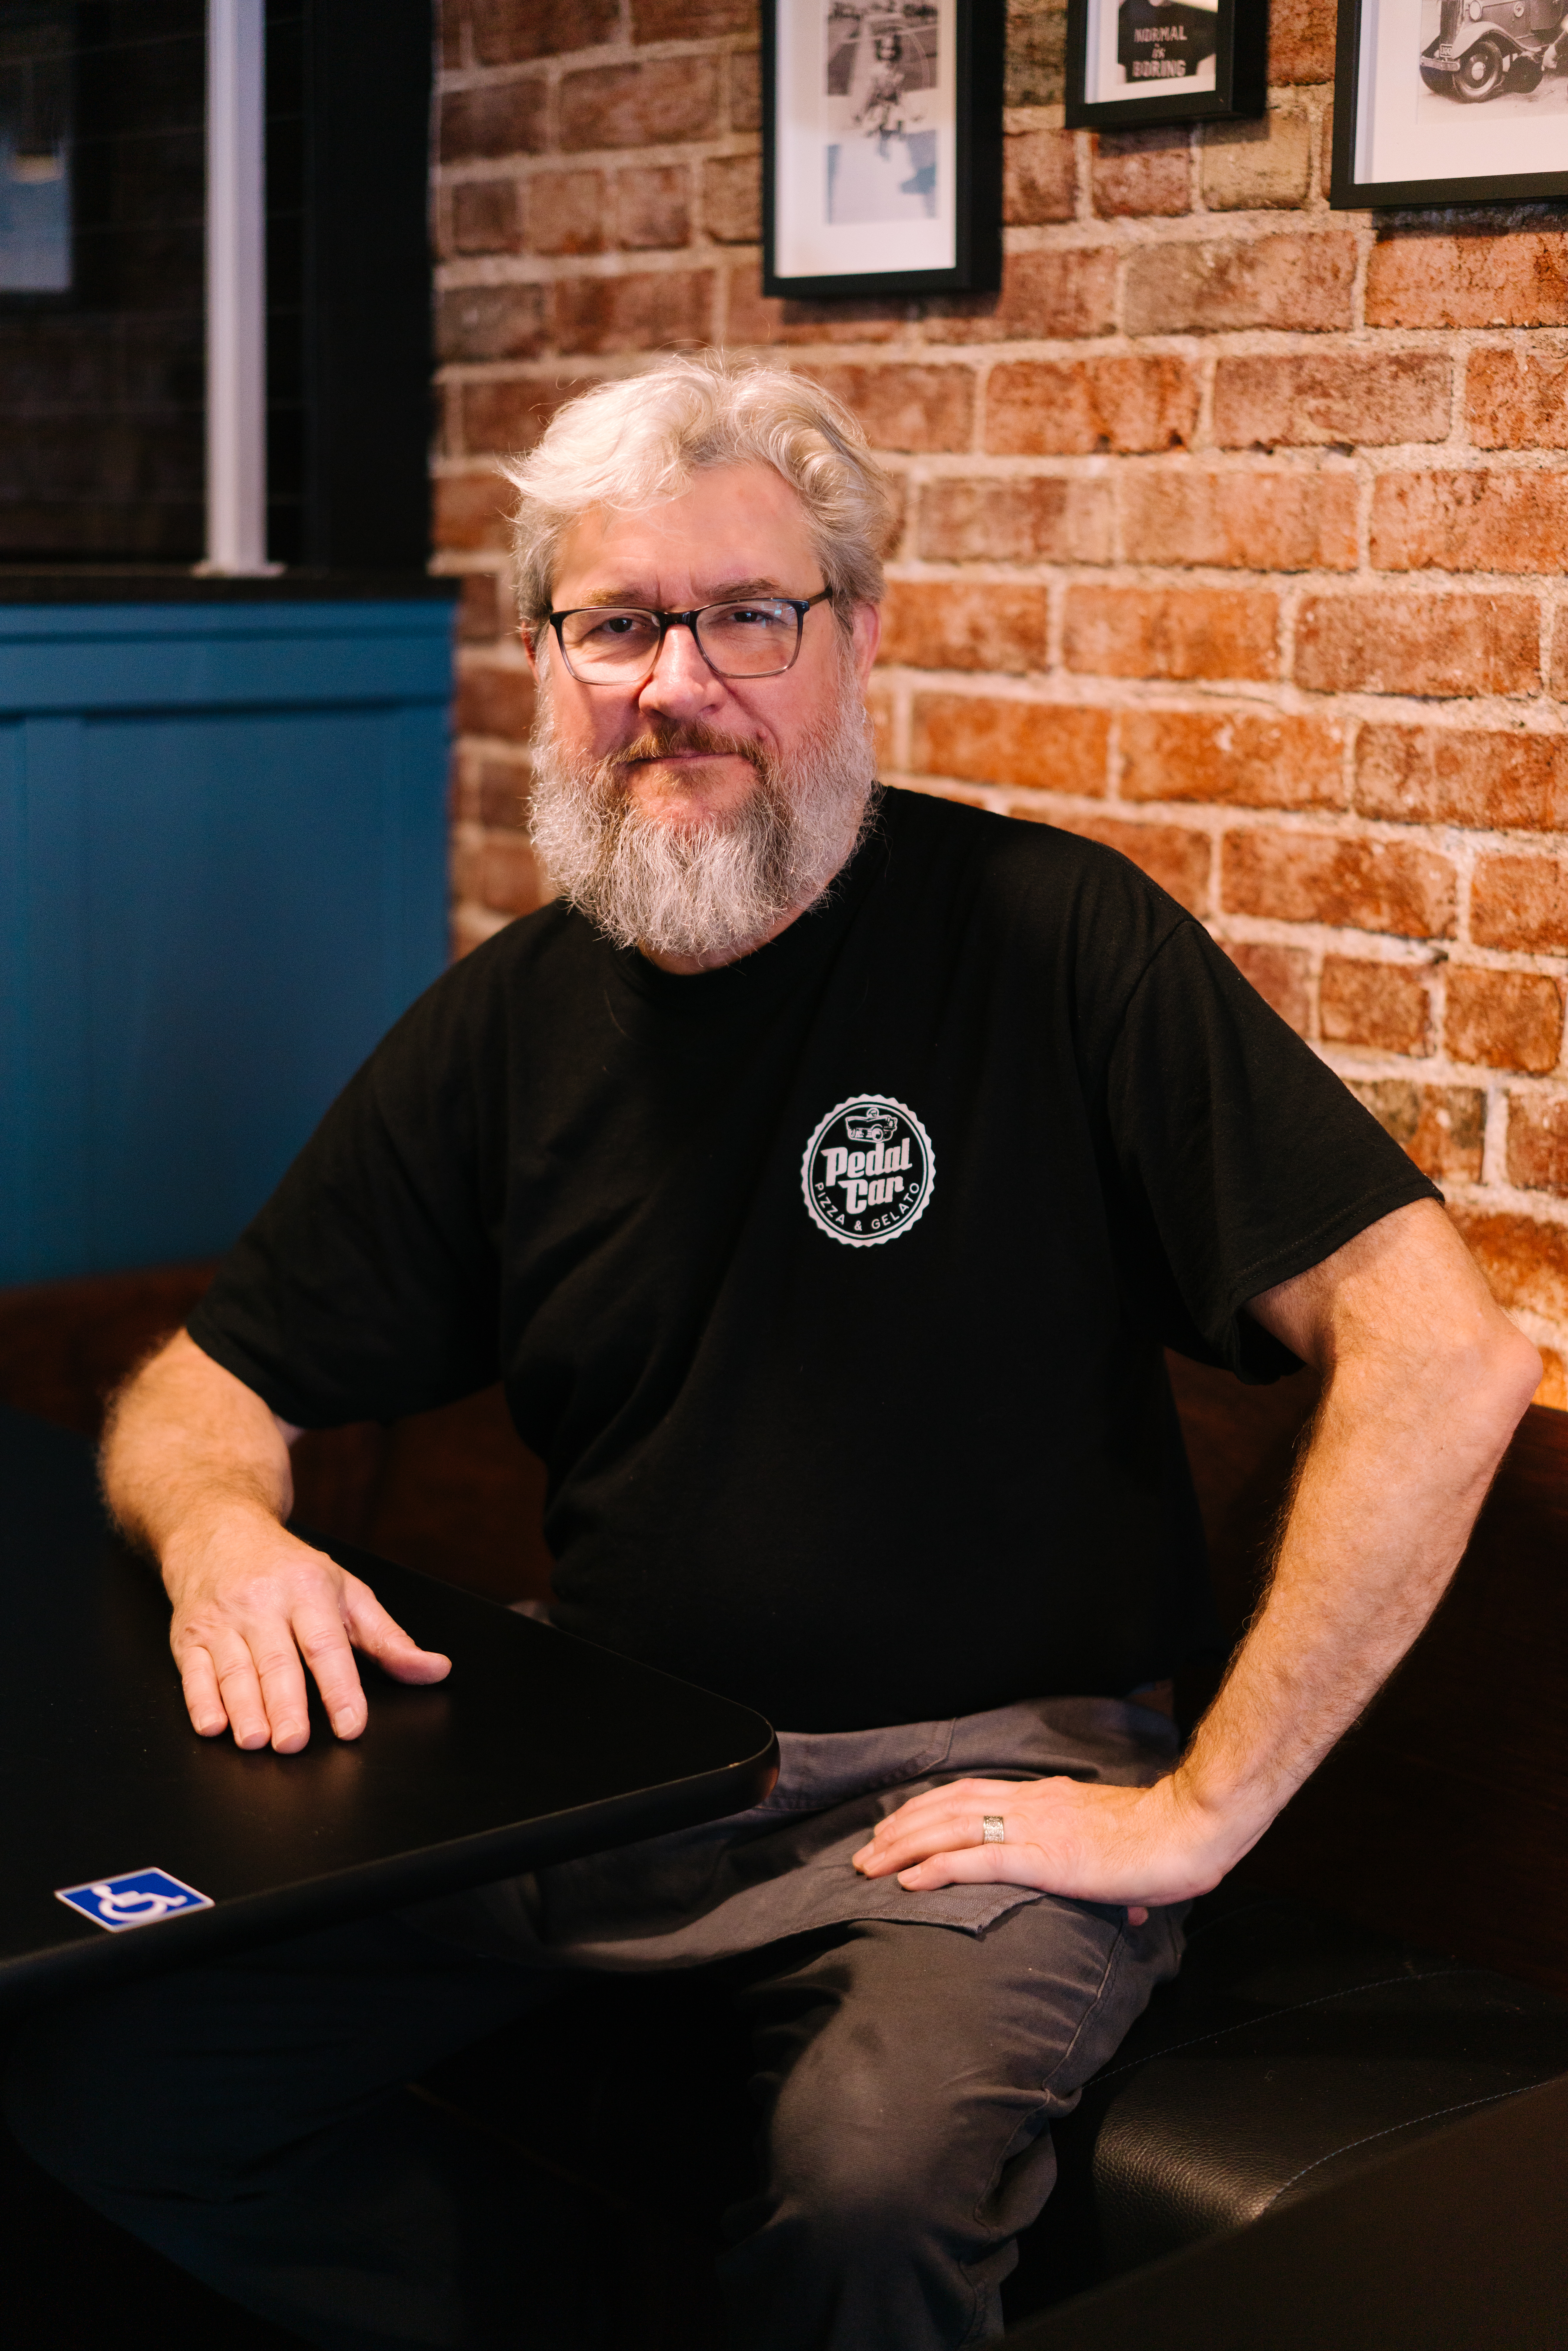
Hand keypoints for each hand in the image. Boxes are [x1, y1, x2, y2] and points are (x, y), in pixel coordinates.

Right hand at [164, 1511, 449, 1754]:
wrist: (216, 1530)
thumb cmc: (290, 1570)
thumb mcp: (347, 1592)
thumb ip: (388, 1639)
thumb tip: (434, 1671)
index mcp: (308, 1590)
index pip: (327, 1644)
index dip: (340, 1687)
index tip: (351, 1724)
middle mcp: (263, 1603)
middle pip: (277, 1661)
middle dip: (285, 1705)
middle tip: (294, 1742)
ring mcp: (222, 1619)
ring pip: (234, 1670)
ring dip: (244, 1709)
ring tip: (256, 1741)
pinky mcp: (187, 1635)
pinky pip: (193, 1672)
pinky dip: (200, 1701)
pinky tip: (212, 1725)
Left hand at [851, 1773, 1233, 1923]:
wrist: (1188, 1829)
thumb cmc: (1164, 1844)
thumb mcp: (1118, 1850)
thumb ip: (1108, 1870)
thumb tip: (1120, 1906)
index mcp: (1047, 1801)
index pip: (972, 1795)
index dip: (928, 1808)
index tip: (897, 1824)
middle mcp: (1033, 1806)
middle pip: (949, 1808)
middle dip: (902, 1828)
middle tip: (867, 1850)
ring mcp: (1037, 1830)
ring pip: (952, 1829)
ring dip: (905, 1847)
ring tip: (872, 1865)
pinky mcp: (1046, 1859)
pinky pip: (979, 1861)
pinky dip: (939, 1868)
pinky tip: (911, 1881)